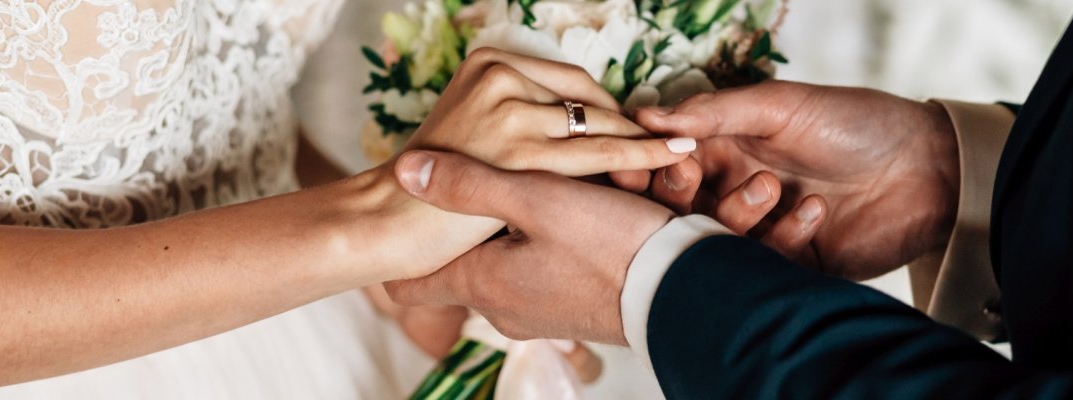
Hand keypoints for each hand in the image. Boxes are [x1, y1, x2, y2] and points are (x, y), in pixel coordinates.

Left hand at [383, 150, 672, 343]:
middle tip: (505, 185)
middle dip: (482, 221)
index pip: (412, 284)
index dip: (405, 252)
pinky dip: (557, 241)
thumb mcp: (537, 198)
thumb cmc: (610, 245)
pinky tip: (584, 216)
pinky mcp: (573, 310)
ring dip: (528, 224)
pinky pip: (548, 268)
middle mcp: (503, 308)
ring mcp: (539, 315)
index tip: (405, 223)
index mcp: (483, 283)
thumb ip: (470, 183)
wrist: (684, 291)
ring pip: (513, 259)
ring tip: (559, 192)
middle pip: (468, 260)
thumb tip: (405, 171)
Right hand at [407, 47, 693, 184]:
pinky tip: (674, 157)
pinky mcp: (518, 149)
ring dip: (643, 143)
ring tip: (685, 153)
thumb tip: (580, 126)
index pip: (572, 84)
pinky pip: (598, 153)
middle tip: (670, 145)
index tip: (636, 131)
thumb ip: (517, 122)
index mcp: (488, 62)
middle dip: (629, 126)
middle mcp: (500, 75)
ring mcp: (509, 109)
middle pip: (589, 101)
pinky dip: (642, 155)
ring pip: (598, 125)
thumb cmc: (430, 193)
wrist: (387, 221)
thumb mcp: (473, 135)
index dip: (608, 111)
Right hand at [635, 81, 959, 279]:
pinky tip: (816, 210)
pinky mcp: (790, 267)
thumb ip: (714, 113)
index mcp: (725, 150)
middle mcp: (734, 191)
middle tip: (692, 176)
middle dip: (677, 194)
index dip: (648, 166)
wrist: (929, 168)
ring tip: (772, 186)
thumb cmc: (855, 123)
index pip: (666, 165)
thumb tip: (648, 117)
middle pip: (677, 209)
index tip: (643, 160)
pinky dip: (783, 237)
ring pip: (715, 239)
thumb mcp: (780, 106)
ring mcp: (762, 232)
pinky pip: (763, 264)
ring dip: (735, 213)